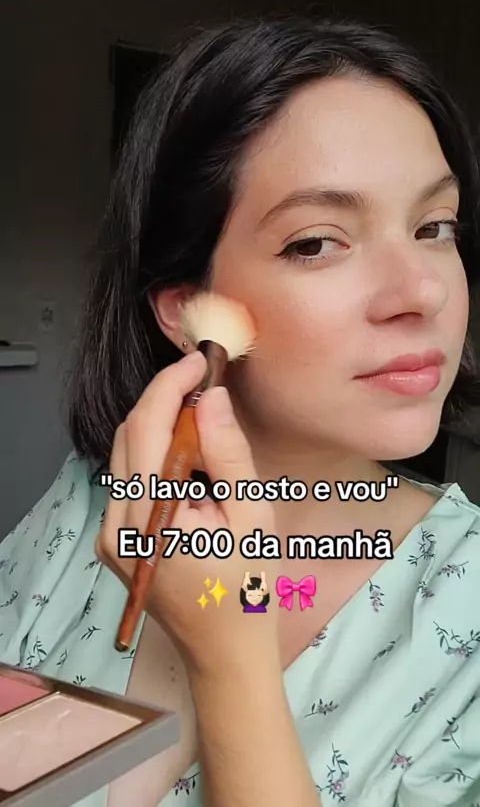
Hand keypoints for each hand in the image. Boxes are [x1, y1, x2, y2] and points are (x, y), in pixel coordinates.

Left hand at [96, 351, 279, 675]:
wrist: (226, 653)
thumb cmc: (249, 590)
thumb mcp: (251, 518)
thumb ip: (227, 455)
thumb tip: (210, 397)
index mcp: (150, 521)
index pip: (146, 430)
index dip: (170, 386)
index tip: (200, 360)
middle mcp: (117, 526)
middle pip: (129, 437)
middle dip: (165, 401)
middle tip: (206, 384)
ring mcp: (111, 536)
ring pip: (126, 456)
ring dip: (161, 428)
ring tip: (206, 423)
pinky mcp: (116, 541)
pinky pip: (131, 481)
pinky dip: (157, 457)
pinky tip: (191, 463)